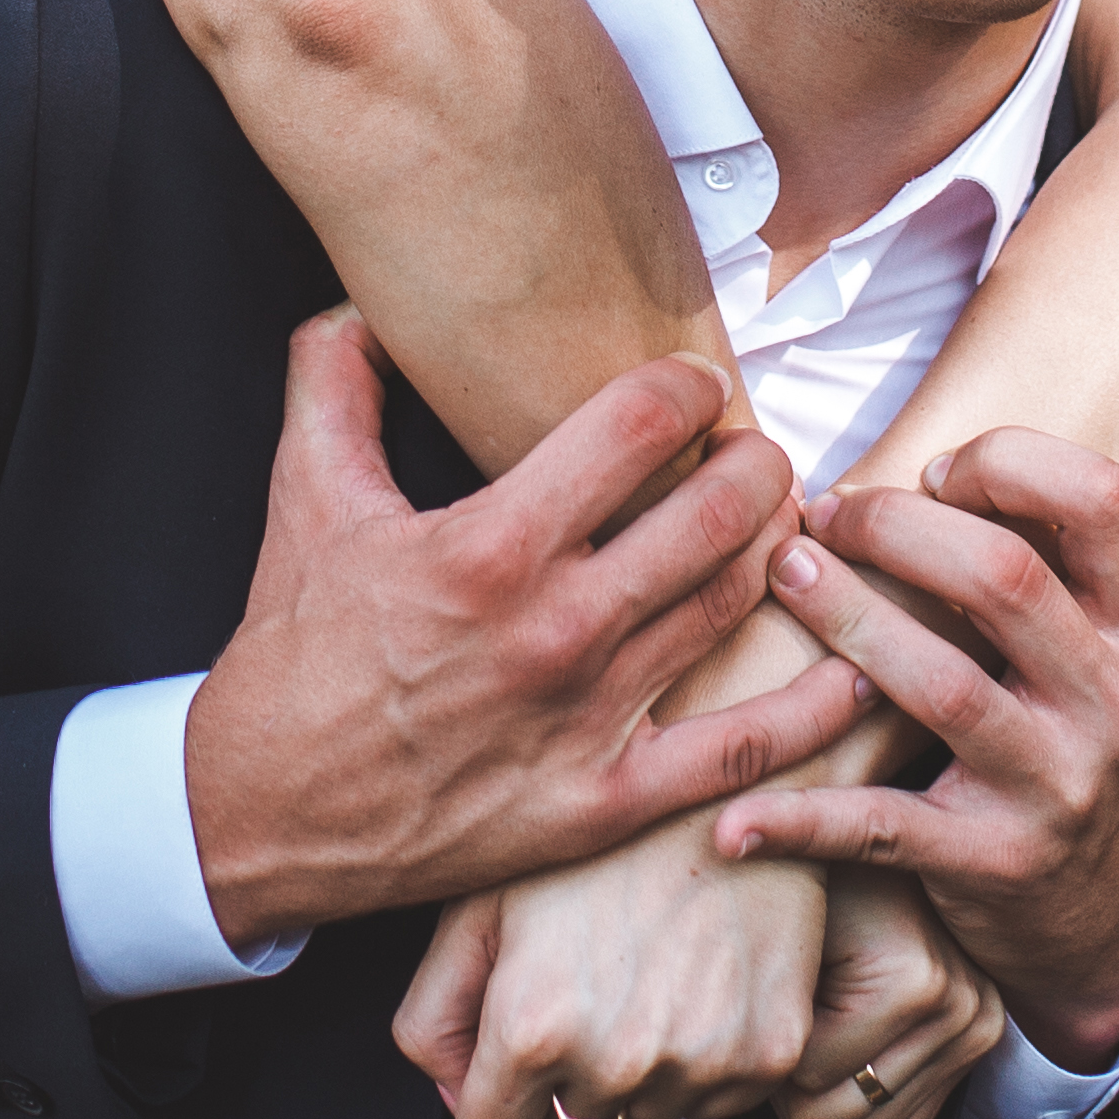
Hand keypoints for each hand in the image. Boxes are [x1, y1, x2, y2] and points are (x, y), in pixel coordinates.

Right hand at [185, 314, 865, 945]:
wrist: (260, 817)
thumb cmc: (290, 655)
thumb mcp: (302, 499)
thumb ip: (333, 381)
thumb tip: (363, 301)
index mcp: (491, 545)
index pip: (640, 425)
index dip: (684, 386)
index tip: (690, 386)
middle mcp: (556, 630)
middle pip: (717, 513)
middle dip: (757, 461)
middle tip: (754, 450)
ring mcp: (590, 722)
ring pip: (737, 606)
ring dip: (782, 549)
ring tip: (783, 519)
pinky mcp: (606, 804)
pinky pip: (740, 751)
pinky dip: (813, 709)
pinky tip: (859, 667)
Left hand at [390, 809, 829, 1118]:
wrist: (729, 781)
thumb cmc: (601, 831)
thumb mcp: (479, 904)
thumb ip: (434, 1016)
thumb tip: (460, 1100)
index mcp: (534, 1025)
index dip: (495, 1104)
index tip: (514, 1066)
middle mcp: (618, 1059)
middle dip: (571, 1072)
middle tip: (594, 978)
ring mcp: (701, 1062)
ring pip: (647, 1113)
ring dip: (640, 1068)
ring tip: (649, 969)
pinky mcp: (770, 1056)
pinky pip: (716, 1100)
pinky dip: (705, 1057)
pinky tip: (699, 978)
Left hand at [709, 431, 1118, 1071]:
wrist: (1100, 926)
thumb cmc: (1068, 748)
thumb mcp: (1099, 658)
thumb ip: (1043, 569)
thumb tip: (920, 467)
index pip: (1099, 498)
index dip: (1006, 461)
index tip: (929, 472)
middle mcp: (1115, 704)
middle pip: (1004, 577)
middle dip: (894, 528)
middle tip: (822, 517)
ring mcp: (1058, 788)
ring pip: (940, 685)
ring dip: (846, 618)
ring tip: (782, 577)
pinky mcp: (993, 865)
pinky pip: (881, 830)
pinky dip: (799, 819)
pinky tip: (732, 815)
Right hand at [777, 868, 1008, 1118]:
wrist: (796, 799)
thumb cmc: (801, 903)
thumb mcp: (819, 1025)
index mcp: (963, 1035)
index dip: (795, 1108)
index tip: (795, 1018)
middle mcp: (975, 1022)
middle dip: (785, 1085)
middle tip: (789, 988)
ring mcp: (953, 1002)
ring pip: (821, 1113)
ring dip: (777, 1053)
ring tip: (792, 964)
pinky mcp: (914, 979)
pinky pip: (813, 1070)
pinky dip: (776, 1021)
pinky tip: (791, 944)